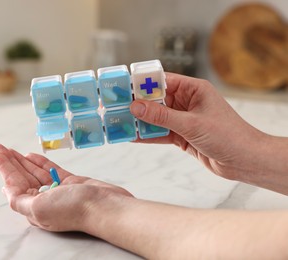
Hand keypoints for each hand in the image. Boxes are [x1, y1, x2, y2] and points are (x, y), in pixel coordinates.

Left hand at [0, 144, 132, 231]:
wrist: (104, 206)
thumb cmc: (73, 209)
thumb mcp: (38, 207)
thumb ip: (20, 200)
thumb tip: (7, 192)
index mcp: (34, 208)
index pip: (14, 184)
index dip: (3, 167)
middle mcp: (44, 200)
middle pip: (22, 177)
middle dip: (9, 162)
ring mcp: (58, 190)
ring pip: (35, 172)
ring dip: (22, 160)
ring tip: (10, 149)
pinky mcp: (71, 182)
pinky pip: (51, 170)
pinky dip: (40, 162)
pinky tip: (31, 155)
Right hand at [130, 73, 266, 180]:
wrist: (245, 161)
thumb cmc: (228, 136)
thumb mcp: (191, 124)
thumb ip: (162, 116)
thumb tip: (136, 107)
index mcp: (194, 90)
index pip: (163, 81)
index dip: (143, 83)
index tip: (124, 87)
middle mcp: (187, 102)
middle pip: (156, 100)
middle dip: (138, 104)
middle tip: (117, 107)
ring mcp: (184, 120)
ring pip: (156, 117)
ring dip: (140, 121)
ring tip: (120, 122)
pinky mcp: (182, 136)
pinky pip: (160, 133)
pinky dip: (148, 135)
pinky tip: (133, 136)